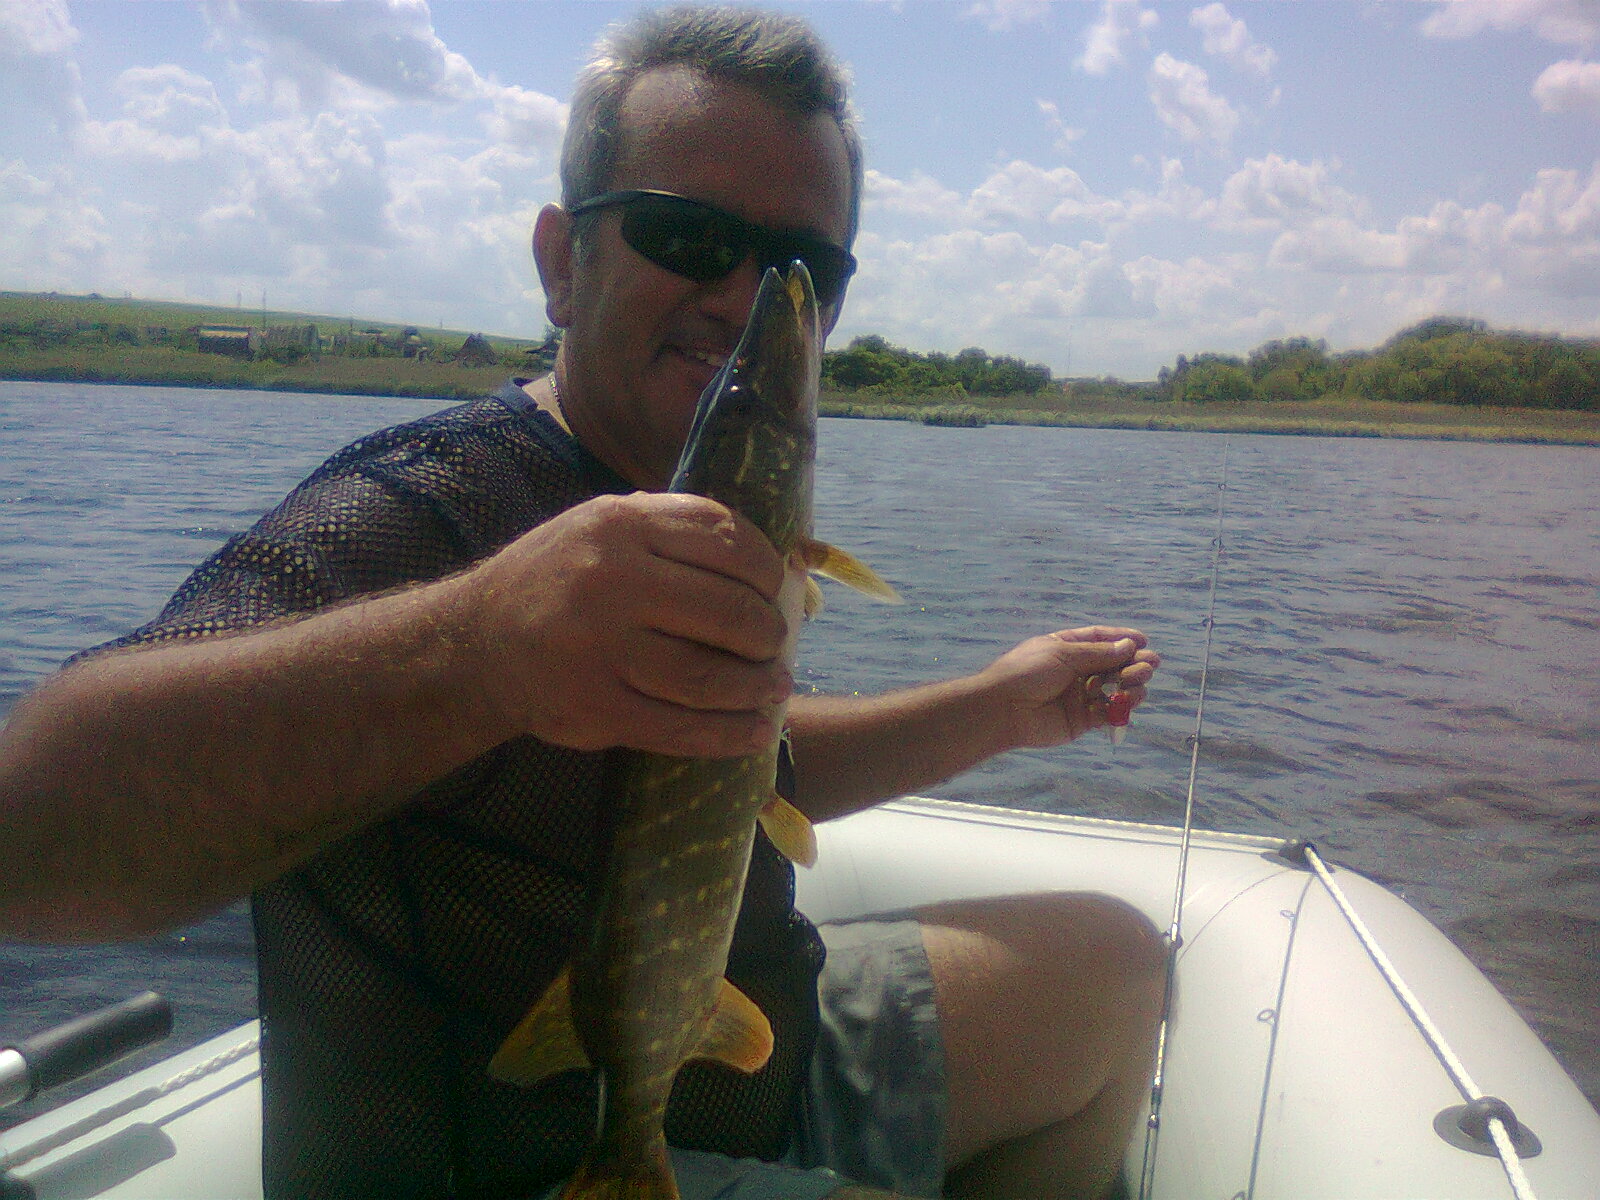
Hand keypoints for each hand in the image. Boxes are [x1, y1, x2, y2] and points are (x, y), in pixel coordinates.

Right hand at [459, 492, 791, 756]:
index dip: (767, 568)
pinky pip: (680, 728)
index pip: (724, 539)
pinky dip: (729, 734)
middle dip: (768, 633)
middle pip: (728, 610)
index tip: (779, 588)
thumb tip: (778, 561)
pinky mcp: (595, 709)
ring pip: (709, 676)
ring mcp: (602, 649)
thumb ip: (672, 533)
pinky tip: (755, 731)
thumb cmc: (556, 579)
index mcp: (620, 525)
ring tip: (775, 686)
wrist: (474, 642)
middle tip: (776, 644)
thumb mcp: (600, 526)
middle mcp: (612, 581)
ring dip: (757, 687)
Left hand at [978, 626, 1159, 749]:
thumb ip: (1098, 653)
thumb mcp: (1063, 652)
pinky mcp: (1083, 720)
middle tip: (1150, 664)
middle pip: (1113, 664)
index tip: (1143, 640)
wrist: (1003, 708)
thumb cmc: (1027, 671)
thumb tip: (1129, 646)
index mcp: (1067, 648)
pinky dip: (1121, 706)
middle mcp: (1076, 671)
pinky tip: (1129, 699)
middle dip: (1133, 663)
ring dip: (1131, 683)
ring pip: (1115, 688)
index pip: (1100, 640)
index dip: (1122, 639)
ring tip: (1137, 680)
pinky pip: (1108, 712)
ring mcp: (1080, 696)